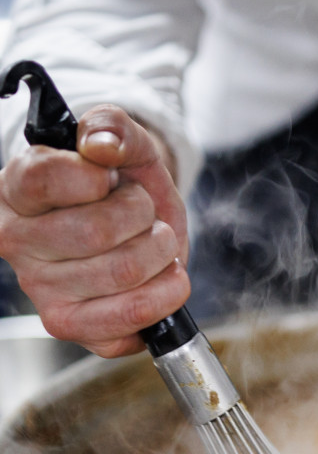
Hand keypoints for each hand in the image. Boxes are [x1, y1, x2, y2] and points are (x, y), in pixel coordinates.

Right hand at [0, 104, 188, 356]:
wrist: (144, 227)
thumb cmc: (124, 186)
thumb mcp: (125, 144)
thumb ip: (113, 127)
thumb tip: (101, 144)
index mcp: (16, 190)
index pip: (45, 178)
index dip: (98, 177)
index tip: (111, 178)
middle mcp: (18, 243)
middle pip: (96, 231)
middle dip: (143, 217)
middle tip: (144, 215)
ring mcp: (42, 290)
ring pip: (123, 273)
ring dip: (162, 255)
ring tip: (157, 245)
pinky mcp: (74, 326)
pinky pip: (131, 319)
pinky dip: (166, 296)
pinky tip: (163, 280)